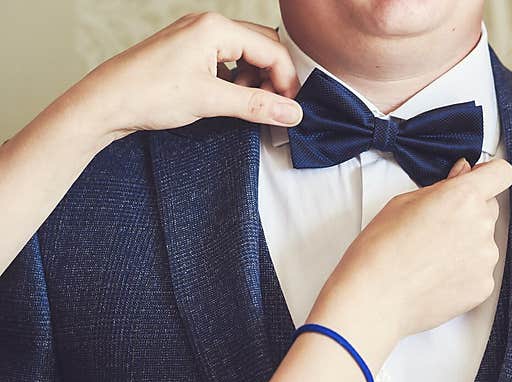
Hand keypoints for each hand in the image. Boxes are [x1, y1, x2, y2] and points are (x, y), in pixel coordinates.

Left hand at [70, 12, 302, 140]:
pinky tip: (228, 100)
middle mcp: (207, 26)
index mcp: (216, 28)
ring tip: (246, 106)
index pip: (272, 50)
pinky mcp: (187, 52)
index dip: (286, 81)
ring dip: (254, 81)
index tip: (288, 109)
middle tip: (273, 109)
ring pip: (245, 55)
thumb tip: (292, 112)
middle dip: (272, 79)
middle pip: (262, 47)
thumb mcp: (211, 101)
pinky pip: (226, 61)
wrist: (106, 102)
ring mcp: (196, 37)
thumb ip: (257, 105)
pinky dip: (235, 81)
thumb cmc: (149, 93)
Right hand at [311, 158, 511, 363]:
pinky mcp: (483, 286)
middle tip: (437, 226)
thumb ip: (443, 186)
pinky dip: (464, 271)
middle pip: (490, 208)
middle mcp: (481, 226)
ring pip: (484, 241)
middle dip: (470, 212)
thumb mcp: (403, 202)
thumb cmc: (381, 250)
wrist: (375, 299)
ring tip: (432, 258)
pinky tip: (437, 276)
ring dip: (466, 244)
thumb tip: (463, 175)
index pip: (501, 173)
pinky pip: (481, 270)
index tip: (478, 182)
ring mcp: (486, 259)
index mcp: (463, 197)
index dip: (489, 176)